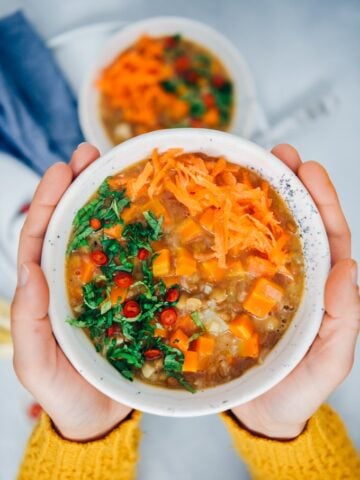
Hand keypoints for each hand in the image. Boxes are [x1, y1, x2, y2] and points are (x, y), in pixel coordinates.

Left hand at [11, 144, 131, 441]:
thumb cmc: (64, 394)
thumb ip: (28, 323)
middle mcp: (74, 279)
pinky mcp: (133, 298)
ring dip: (108, 202)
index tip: (62, 169)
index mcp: (46, 290)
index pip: (41, 238)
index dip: (50, 202)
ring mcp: (106, 286)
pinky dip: (142, 236)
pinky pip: (137, 262)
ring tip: (117, 167)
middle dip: (78, 186)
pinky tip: (152, 215)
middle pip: (72, 226)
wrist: (99, 417)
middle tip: (91, 152)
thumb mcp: (36, 364)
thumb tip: (30, 273)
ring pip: (105, 236)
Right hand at [232, 144, 359, 438]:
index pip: (328, 237)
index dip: (321, 202)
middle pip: (297, 224)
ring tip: (248, 167)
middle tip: (277, 154)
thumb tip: (349, 270)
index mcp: (321, 289)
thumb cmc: (297, 391)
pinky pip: (230, 256)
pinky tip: (212, 212)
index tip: (308, 169)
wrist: (261, 414)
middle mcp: (294, 277)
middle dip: (291, 186)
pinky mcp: (232, 293)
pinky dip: (225, 231)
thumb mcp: (330, 363)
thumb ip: (346, 321)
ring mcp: (262, 283)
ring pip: (263, 233)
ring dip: (258, 199)